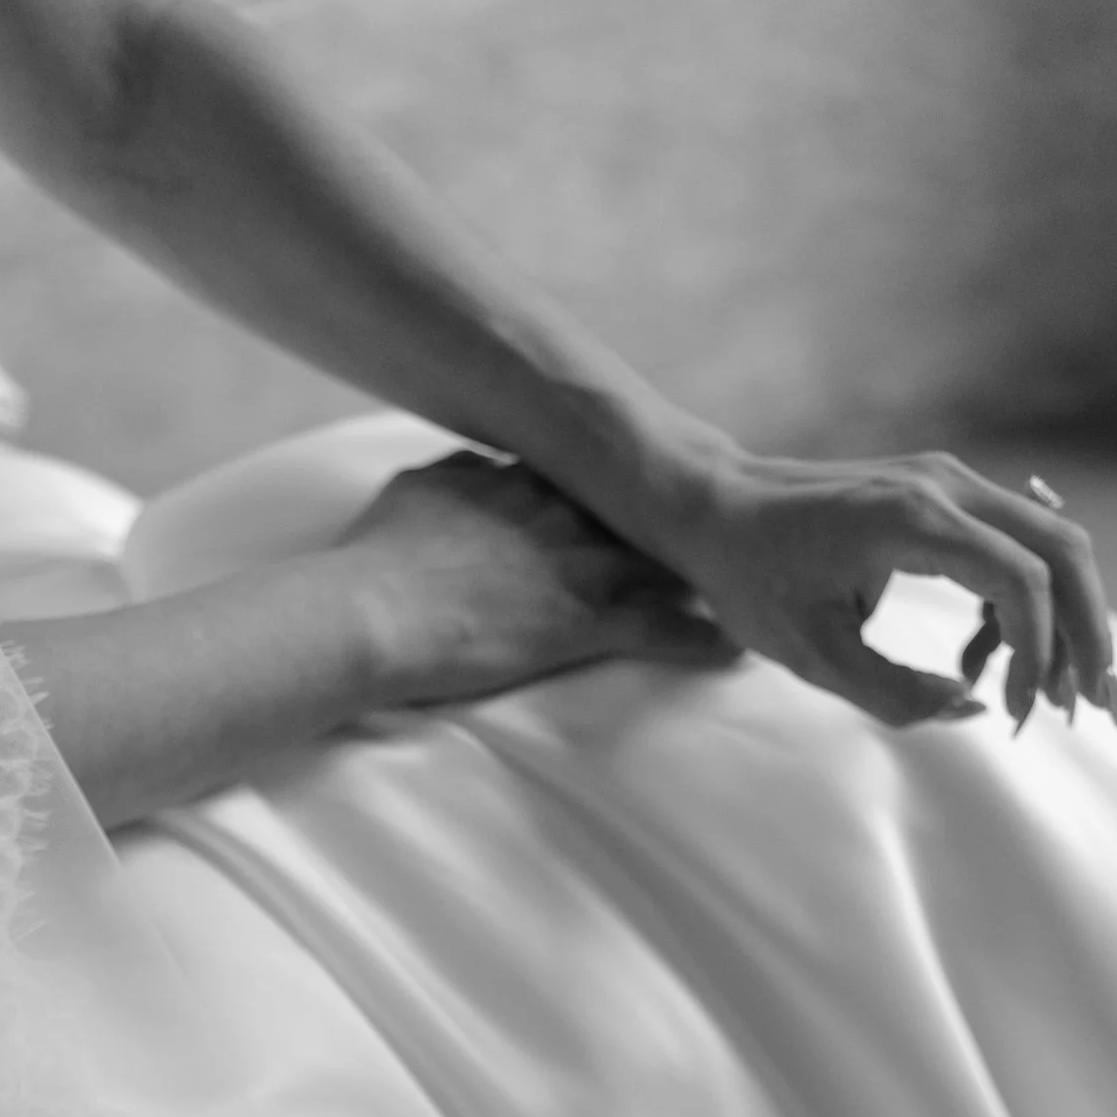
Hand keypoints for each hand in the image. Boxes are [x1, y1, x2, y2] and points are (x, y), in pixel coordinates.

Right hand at [338, 452, 736, 707]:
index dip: (625, 484)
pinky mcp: (580, 622)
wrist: (369, 611)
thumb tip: (469, 469)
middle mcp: (561, 510)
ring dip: (706, 573)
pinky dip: (700, 638)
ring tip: (748, 581)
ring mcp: (576, 564)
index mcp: (521, 478)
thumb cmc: (374, 559)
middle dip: (683, 518)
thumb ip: (454, 475)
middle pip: (642, 508)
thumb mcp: (413, 490)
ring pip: (663, 561)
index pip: (593, 470)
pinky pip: (659, 628)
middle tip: (727, 524)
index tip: (652, 490)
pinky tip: (736, 647)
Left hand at [648, 442, 1116, 731]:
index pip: (1020, 581)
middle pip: (1064, 551)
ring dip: (1064, 619)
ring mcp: (950, 480)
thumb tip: (974, 708)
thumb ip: (896, 693)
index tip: (1020, 714)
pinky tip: (978, 661)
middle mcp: (945, 485)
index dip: (1038, 654)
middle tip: (1092, 707)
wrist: (719, 509)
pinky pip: (1015, 543)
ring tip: (1038, 695)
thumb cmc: (753, 579)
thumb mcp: (813, 657)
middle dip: (1088, 634)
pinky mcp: (945, 492)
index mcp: (912, 521)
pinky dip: (1020, 604)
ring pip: (1052, 542)